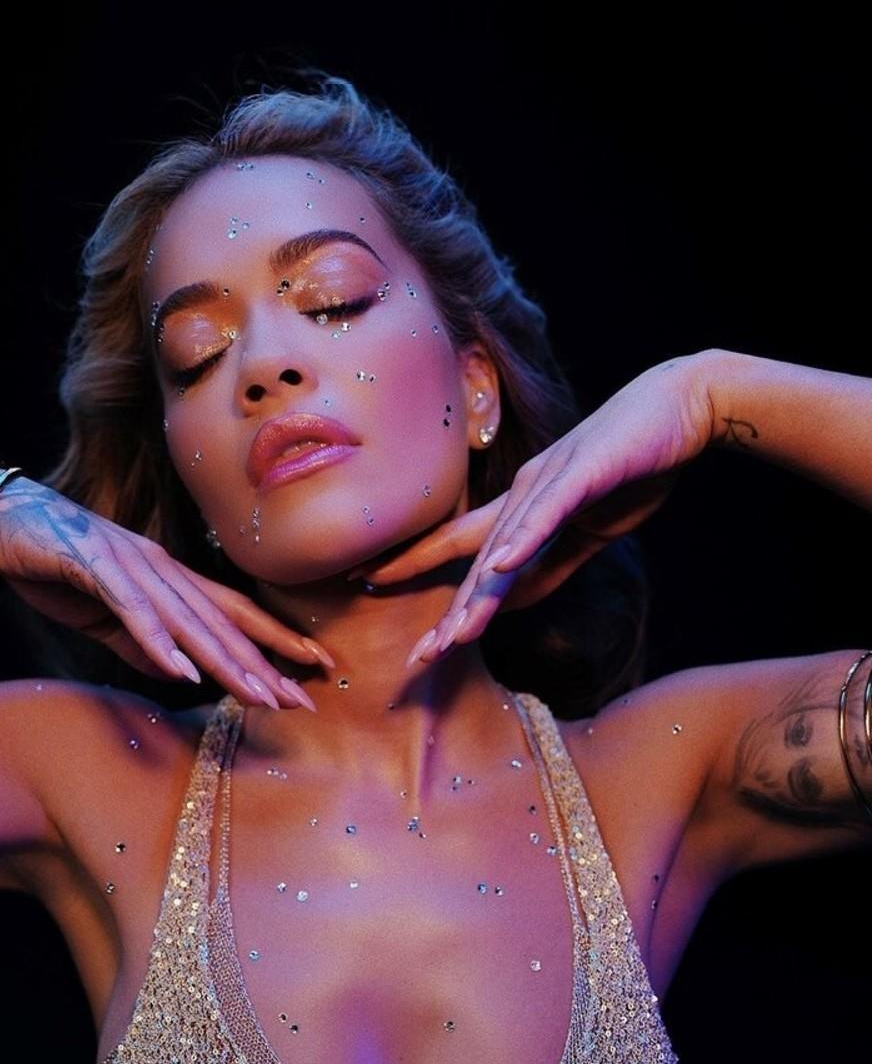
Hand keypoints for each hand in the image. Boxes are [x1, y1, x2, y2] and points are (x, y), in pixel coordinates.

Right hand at [0, 475, 334, 709]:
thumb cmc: (56, 565)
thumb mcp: (108, 615)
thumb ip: (144, 644)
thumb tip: (182, 675)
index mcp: (168, 579)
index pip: (234, 613)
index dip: (276, 640)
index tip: (316, 668)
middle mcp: (160, 569)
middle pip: (222, 623)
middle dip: (265, 664)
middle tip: (303, 700)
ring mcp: (129, 565)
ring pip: (188, 619)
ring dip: (225, 660)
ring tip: (260, 695)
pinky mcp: (92, 565)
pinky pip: (131, 609)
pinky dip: (157, 640)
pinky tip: (182, 671)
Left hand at [351, 354, 714, 664]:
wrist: (681, 405)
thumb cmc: (633, 464)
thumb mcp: (586, 529)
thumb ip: (550, 563)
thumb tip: (511, 598)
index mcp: (521, 505)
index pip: (462, 551)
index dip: (421, 577)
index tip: (382, 600)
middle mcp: (524, 492)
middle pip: (473, 560)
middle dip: (446, 611)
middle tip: (417, 657)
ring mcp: (550, 481)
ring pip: (504, 545)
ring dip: (478, 595)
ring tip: (452, 637)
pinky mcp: (585, 472)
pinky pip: (549, 511)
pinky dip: (526, 538)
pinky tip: (502, 566)